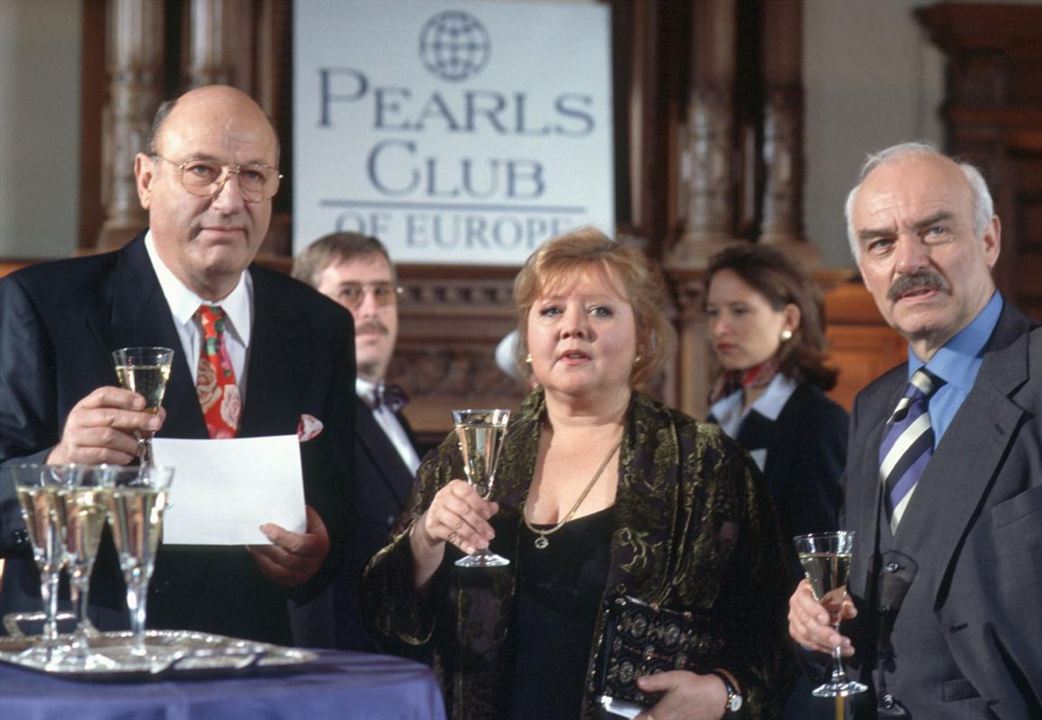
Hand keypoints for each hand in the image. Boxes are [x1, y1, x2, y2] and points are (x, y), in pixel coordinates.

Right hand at [47, 386, 164, 464]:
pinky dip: (119, 456)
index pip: (104, 394)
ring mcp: (74, 436)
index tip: (143, 403)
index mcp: (87, 404)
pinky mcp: (75, 454)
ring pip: (107, 436)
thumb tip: (159, 414)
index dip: (125, 397)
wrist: (71, 455)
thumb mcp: (114, 421)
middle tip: (155, 424)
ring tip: (139, 447)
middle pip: (109, 416)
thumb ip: (135, 416)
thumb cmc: (97, 435)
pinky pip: (102, 454)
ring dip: (129, 442)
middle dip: (136, 419)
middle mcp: (78, 417)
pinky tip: (127, 457)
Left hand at [247, 506, 329, 586]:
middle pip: (286, 558)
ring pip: (277, 569)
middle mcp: (313, 563)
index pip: (299, 544)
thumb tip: (278, 508)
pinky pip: (273, 575)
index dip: (280, 536)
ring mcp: (303, 575)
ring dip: (262, 556)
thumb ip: (298, 514)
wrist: (314, 544)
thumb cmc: (310, 528)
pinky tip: (257, 553)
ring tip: (252, 544)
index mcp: (320, 546)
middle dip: (267, 546)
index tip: (266, 527)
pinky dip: (263, 563)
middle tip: (255, 534)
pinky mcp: (292, 580)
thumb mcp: (309, 518)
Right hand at [408, 479, 498, 588]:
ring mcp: (436, 510)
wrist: (434, 519)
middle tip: (490, 534)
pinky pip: (449, 535)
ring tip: (483, 543)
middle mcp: (443, 496)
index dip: (478, 504)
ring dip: (471, 535)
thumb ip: (483, 505)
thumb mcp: (469, 503)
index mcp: (455, 487)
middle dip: (478, 523)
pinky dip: (462, 543)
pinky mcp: (432, 525)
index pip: (466, 492)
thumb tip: (495, 507)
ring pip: (456, 523)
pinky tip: (472, 549)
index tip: (488, 515)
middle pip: (462, 510)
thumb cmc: (456, 508)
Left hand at [635, 670, 727, 719]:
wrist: (715, 697)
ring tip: (654, 714)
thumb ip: (654, 682)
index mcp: (659, 715)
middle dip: (645, 718)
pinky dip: (667, 719)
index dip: (635, 716)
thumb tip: (638, 682)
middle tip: (644, 711)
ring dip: (655, 718)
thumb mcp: (672, 679)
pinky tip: (669, 714)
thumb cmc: (693, 687)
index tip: (634, 711)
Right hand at [788, 578, 856, 654]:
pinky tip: (833, 650)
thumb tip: (850, 611)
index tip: (826, 620)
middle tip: (838, 641)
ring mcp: (794, 618)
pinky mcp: (795, 630)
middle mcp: (796, 604)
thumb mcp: (838, 593)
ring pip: (806, 634)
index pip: (805, 600)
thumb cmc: (827, 595)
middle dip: (823, 633)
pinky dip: (820, 647)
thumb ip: (845, 601)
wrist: (817, 598)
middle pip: (806, 621)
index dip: (814, 611)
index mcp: (804, 590)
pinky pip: (805, 642)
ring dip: (825, 643)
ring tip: (843, 647)